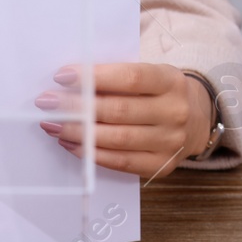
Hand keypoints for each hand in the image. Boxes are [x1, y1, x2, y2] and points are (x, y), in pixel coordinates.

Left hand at [33, 63, 212, 179]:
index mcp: (170, 81)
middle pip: (119, 110)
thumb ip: (118, 77)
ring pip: (118, 138)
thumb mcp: (150, 75)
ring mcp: (170, 142)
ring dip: (80, 133)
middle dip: (78, 107)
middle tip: (47, 103)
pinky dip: (92, 154)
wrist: (194, 121)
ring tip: (54, 125)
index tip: (62, 76)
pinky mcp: (161, 165)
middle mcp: (174, 112)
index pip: (130, 77)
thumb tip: (72, 82)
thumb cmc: (158, 94)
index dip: (94, 77)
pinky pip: (121, 162)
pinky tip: (72, 144)